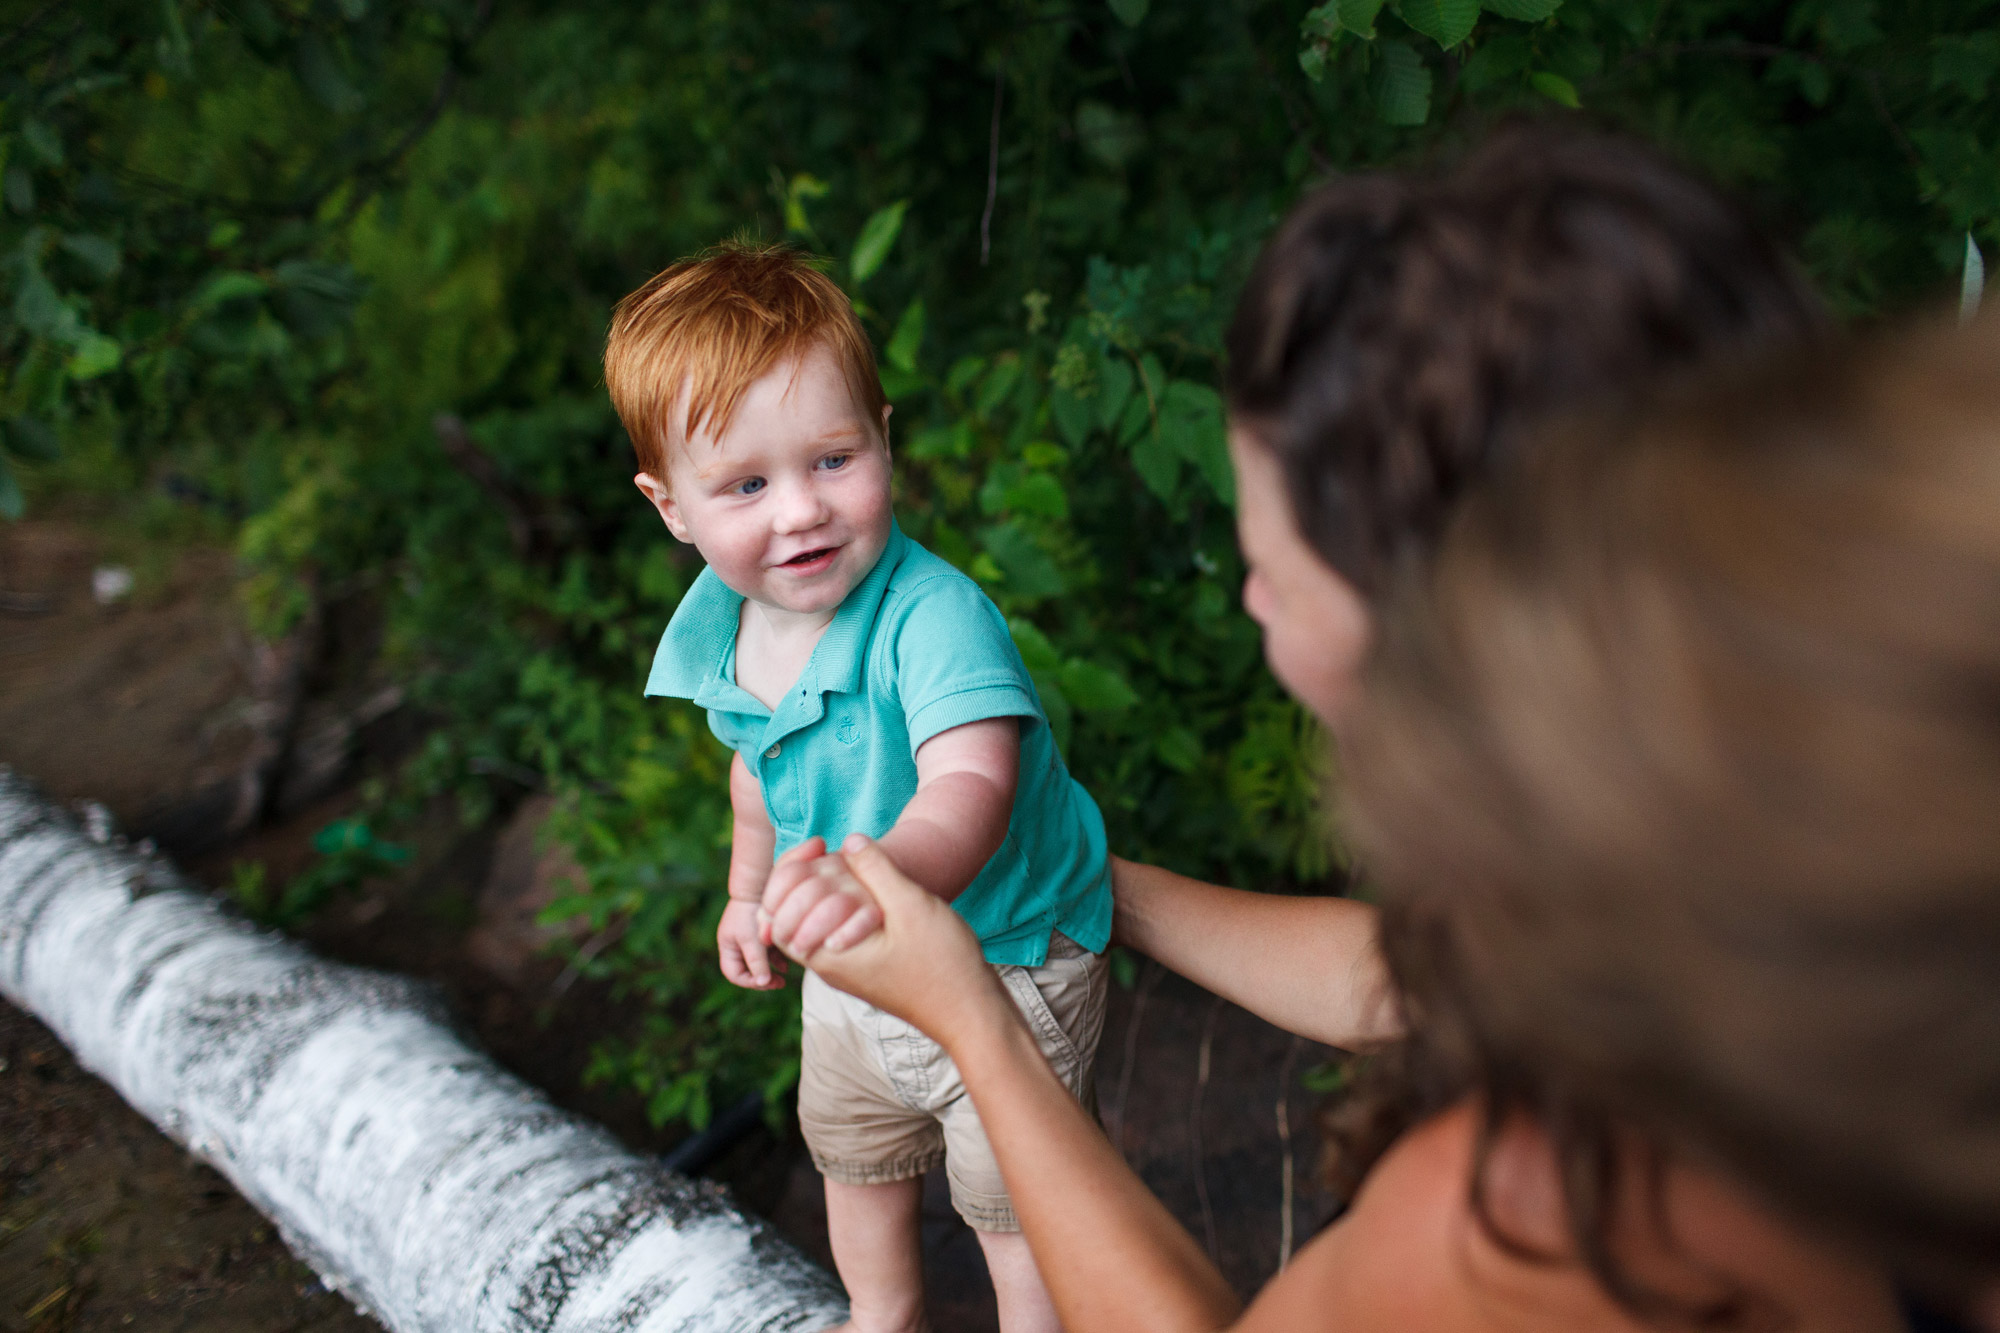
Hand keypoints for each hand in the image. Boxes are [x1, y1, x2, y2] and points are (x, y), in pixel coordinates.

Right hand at [717, 898, 785, 988]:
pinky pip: (768, 951)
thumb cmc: (752, 913)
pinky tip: (787, 963)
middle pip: (747, 970)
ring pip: (760, 961)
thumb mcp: (752, 940)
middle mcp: (736, 943)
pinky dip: (777, 958)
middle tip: (779, 983)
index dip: (750, 982)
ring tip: (785, 974)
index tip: (767, 982)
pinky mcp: (761, 930)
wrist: (760, 883)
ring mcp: (749, 937)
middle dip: (763, 978)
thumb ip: (757, 962)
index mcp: (727, 946)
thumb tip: (763, 983)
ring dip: (772, 969)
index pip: (734, 974)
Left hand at [769, 834, 1005, 1049]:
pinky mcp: (863, 968)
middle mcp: (829, 966)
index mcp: (829, 955)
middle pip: (788, 919)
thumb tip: (849, 841)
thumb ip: (877, 870)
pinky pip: (833, 933)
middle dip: (798, 881)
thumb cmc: (943, 963)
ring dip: (820, 893)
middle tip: (823, 849)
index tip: (821, 844)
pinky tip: (864, 887)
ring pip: (811, 925)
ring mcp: (846, 970)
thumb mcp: (910, 906)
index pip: (778, 914)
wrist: (970, 1011)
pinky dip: (838, 907)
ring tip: (844, 864)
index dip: (791, 872)